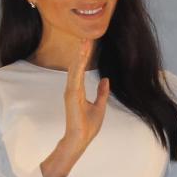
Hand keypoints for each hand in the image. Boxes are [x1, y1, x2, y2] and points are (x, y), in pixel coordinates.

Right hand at [40, 39, 109, 176]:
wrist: (81, 139)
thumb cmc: (88, 126)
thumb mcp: (100, 106)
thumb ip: (102, 93)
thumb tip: (106, 80)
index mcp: (78, 91)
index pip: (81, 70)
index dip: (84, 57)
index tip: (87, 44)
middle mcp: (73, 89)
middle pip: (77, 67)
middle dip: (81, 52)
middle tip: (84, 37)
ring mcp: (71, 92)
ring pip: (75, 70)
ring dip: (79, 56)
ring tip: (83, 42)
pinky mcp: (72, 96)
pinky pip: (75, 78)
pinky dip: (78, 67)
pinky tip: (80, 57)